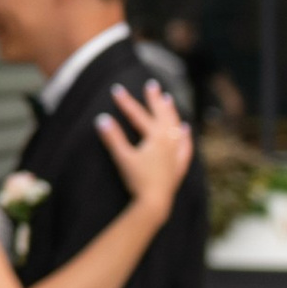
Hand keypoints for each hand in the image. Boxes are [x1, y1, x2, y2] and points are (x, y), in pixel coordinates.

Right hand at [96, 78, 194, 221]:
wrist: (154, 202)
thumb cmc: (138, 180)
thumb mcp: (122, 157)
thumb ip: (113, 138)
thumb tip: (101, 119)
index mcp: (155, 137)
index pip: (138, 115)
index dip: (126, 102)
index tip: (116, 90)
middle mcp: (169, 141)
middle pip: (162, 115)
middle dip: (155, 99)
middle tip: (151, 85)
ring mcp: (176, 152)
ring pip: (175, 126)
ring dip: (171, 112)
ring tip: (168, 100)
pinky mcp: (179, 164)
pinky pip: (185, 145)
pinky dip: (184, 135)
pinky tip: (185, 129)